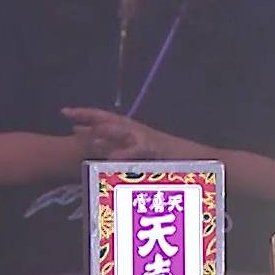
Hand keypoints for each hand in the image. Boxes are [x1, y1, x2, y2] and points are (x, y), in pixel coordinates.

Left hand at [63, 107, 196, 160]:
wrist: (207, 161)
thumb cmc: (179, 161)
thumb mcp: (148, 157)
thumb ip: (128, 154)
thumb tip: (106, 155)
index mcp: (137, 131)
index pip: (109, 120)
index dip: (87, 115)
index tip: (66, 113)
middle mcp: (141, 131)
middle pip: (111, 119)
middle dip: (88, 116)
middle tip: (67, 113)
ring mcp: (150, 138)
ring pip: (123, 130)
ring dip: (102, 131)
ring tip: (83, 132)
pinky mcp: (159, 149)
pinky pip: (139, 150)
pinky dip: (125, 152)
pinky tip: (111, 156)